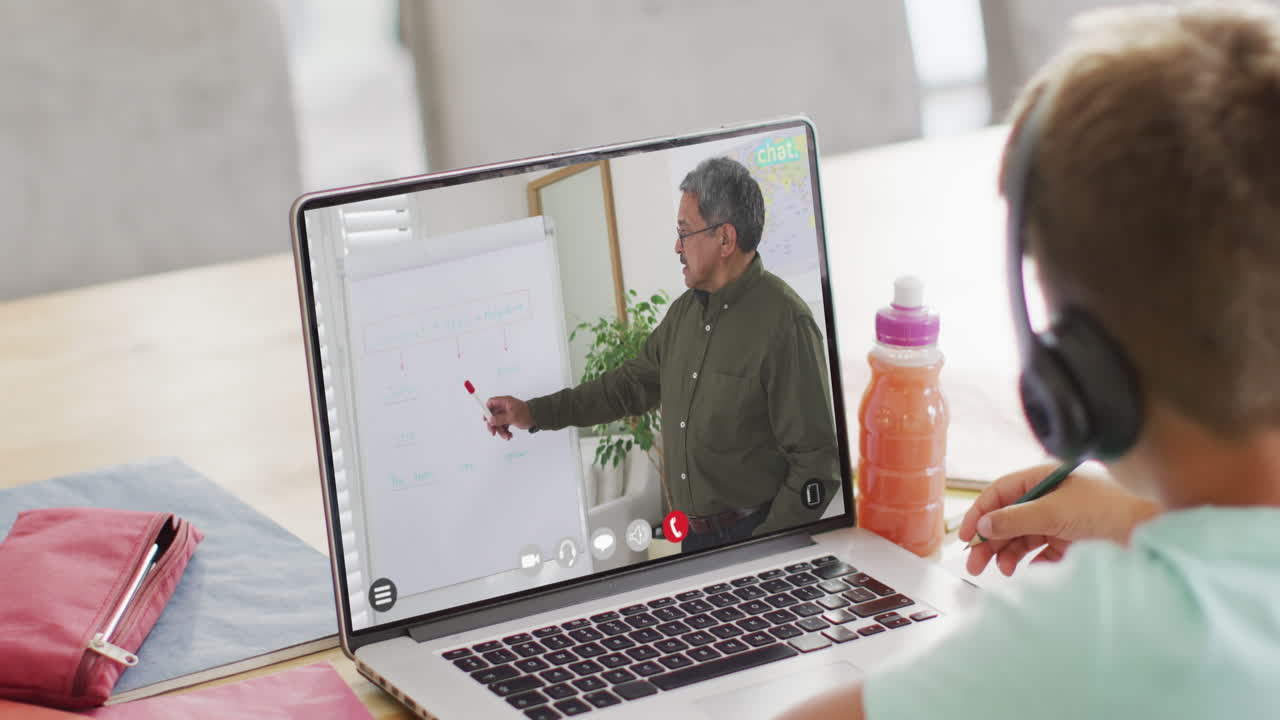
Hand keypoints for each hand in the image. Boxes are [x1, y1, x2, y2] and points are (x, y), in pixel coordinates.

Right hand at [485, 395, 532, 439]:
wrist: (537, 418)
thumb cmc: (527, 414)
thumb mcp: (512, 417)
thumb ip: (500, 419)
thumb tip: (491, 420)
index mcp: (505, 402)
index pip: (491, 403)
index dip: (487, 410)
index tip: (486, 420)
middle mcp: (504, 407)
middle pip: (492, 415)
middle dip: (493, 425)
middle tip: (493, 433)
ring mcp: (506, 413)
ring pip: (498, 422)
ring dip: (501, 431)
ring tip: (507, 436)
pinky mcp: (509, 419)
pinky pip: (503, 426)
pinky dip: (505, 432)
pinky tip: (509, 435)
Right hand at [957, 463, 1159, 576]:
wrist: (1152, 533)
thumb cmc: (1108, 511)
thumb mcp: (1054, 511)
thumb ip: (1015, 518)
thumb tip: (982, 526)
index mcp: (1043, 478)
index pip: (1000, 493)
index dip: (979, 514)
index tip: (965, 536)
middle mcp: (1049, 497)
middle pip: (1007, 518)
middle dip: (990, 540)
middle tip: (975, 564)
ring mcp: (1060, 520)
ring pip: (1022, 537)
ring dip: (1008, 553)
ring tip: (1002, 571)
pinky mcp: (1071, 541)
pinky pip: (1040, 552)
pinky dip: (1029, 562)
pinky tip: (1025, 571)